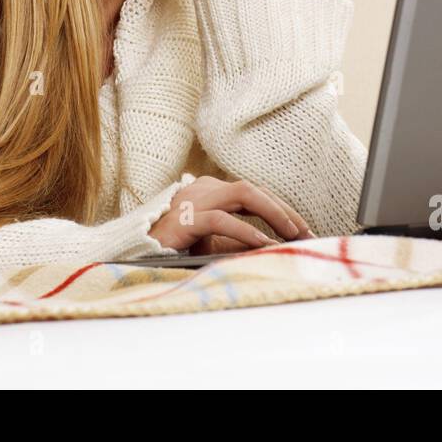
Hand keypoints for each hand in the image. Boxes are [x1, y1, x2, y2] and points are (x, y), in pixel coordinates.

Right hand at [147, 175, 315, 253]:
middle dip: (283, 210)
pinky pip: (221, 219)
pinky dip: (245, 231)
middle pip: (253, 190)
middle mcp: (205, 189)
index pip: (254, 193)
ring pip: (242, 194)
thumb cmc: (177, 248)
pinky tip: (262, 243)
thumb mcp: (214, 243)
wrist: (136, 253)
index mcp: (212, 191)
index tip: (304, 230)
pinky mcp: (185, 218)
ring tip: (291, 233)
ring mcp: (194, 200)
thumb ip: (239, 240)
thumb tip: (275, 247)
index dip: (281, 209)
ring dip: (272, 213)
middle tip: (305, 233)